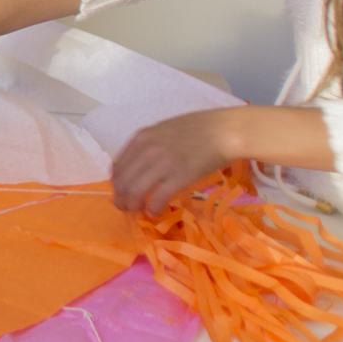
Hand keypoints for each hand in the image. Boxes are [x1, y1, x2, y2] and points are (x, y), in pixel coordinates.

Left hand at [110, 109, 240, 213]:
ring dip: (133, 205)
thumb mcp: (164, 130)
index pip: (118, 167)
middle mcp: (147, 150)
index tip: (121, 193)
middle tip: (126, 208)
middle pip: (123, 181)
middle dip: (121, 198)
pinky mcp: (180, 176)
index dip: (117, 184)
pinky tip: (156, 212)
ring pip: (135, 191)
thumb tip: (136, 167)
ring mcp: (163, 163)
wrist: (225, 130)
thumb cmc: (199, 129)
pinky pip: (157, 198)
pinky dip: (153, 209)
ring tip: (139, 211)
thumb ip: (148, 145)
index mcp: (142, 137)